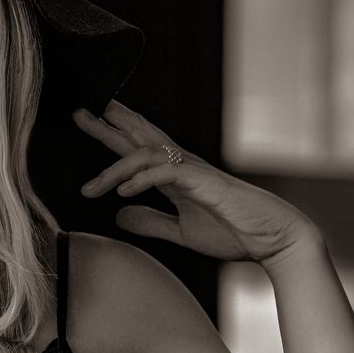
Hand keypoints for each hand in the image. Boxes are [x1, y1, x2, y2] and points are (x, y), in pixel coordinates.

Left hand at [72, 100, 321, 268]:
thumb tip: (119, 216)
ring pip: (146, 156)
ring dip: (114, 168)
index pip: (138, 148)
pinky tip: (124, 192)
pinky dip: (143, 181)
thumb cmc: (235, 232)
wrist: (274, 241)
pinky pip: (167, 174)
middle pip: (139, 137)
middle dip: (108, 124)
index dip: (113, 133)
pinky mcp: (205, 182)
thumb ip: (152, 222)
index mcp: (176, 174)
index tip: (88, 121)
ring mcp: (194, 171)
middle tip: (78, 111)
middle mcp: (182, 165)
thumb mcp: (182, 231)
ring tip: (90, 187)